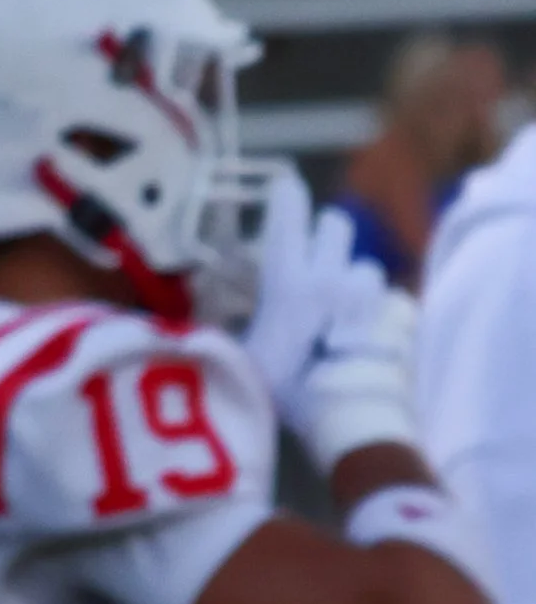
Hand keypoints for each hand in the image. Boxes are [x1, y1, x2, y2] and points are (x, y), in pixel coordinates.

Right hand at [241, 167, 418, 470]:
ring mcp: (370, 295)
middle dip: (328, 235)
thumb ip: (234, 335)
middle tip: (318, 261)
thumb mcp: (247, 362)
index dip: (287, 196)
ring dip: (357, 280)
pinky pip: (393, 302)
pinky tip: (373, 336)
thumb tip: (203, 330)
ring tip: (348, 310)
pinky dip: (383, 314)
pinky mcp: (400, 317)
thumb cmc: (290, 390)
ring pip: (367, 265)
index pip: (288, 217)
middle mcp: (331, 276)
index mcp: (289, 282)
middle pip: (338, 224)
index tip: (286, 186)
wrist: (350, 417)